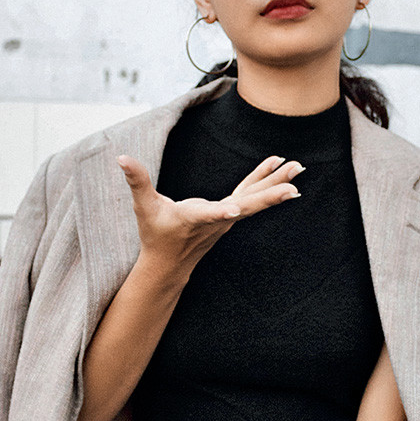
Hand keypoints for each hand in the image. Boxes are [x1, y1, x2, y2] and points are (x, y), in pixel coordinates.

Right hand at [117, 153, 304, 276]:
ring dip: (276, 183)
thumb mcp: (143, 208)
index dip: (220, 213)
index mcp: (194, 219)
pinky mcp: (228, 214)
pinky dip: (262, 179)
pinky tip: (276, 166)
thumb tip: (121, 157)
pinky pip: (249, 193)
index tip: (234, 210)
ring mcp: (226, 218)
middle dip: (270, 193)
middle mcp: (216, 220)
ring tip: (298, 168)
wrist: (170, 264)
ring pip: (254, 198)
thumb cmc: (156, 235)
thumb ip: (136, 181)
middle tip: (295, 182)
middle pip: (247, 205)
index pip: (209, 215)